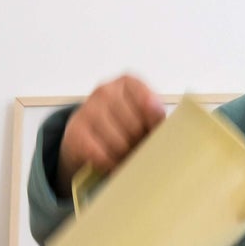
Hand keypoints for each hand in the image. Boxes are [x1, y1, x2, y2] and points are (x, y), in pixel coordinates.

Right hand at [56, 75, 166, 195]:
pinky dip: (109, 163)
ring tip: (125, 156)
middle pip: (133, 125)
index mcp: (128, 82)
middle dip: (138, 142)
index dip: (153, 124)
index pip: (148, 103)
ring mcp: (87, 108)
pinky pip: (99, 153)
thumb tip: (170, 133)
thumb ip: (157, 119)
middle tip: (137, 148)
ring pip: (117, 141)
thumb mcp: (144, 117)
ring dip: (125, 155)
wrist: (88, 137)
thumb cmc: (125, 126)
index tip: (152, 133)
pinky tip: (111, 162)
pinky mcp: (74, 130)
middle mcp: (105, 90)